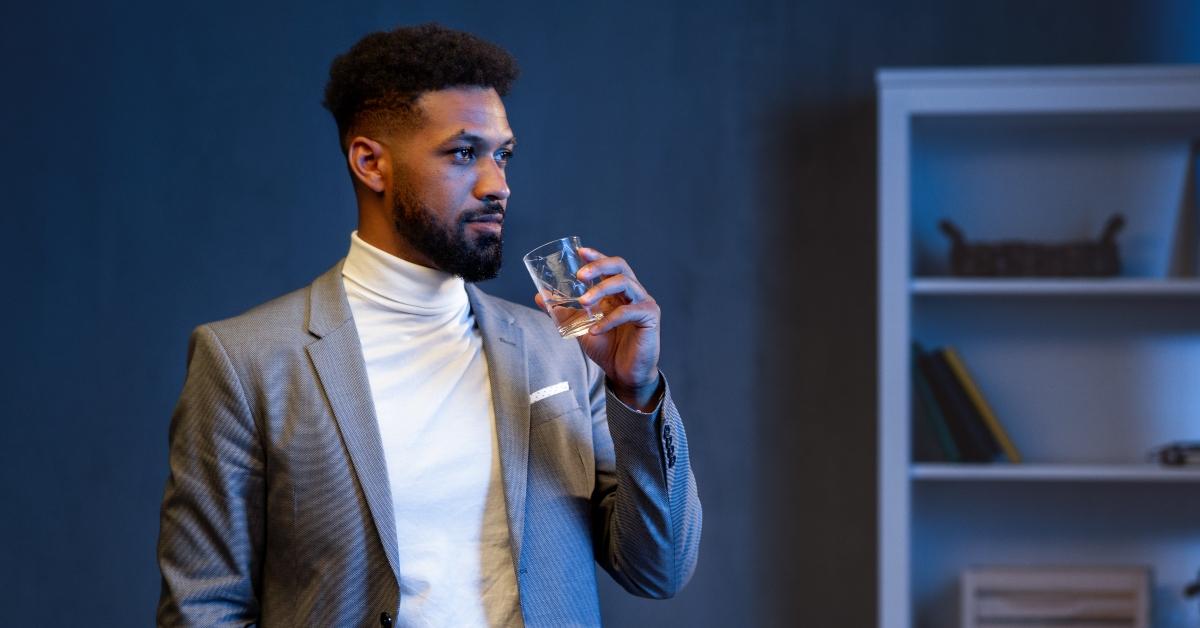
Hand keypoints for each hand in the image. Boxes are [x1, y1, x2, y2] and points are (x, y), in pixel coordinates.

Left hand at [534, 247, 660, 409]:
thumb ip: (564, 312)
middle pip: (620, 266)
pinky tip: (595, 330)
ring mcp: (643, 303)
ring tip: (583, 302)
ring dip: (601, 289)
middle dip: (599, 266)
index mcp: (617, 292)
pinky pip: (628, 312)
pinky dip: (609, 319)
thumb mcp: (580, 328)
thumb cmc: (607, 349)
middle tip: (580, 275)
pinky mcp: (650, 317)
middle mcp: (632, 293)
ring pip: (624, 283)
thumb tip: (540, 297)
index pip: (609, 266)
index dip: (596, 256)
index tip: (580, 251)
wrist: (624, 374)